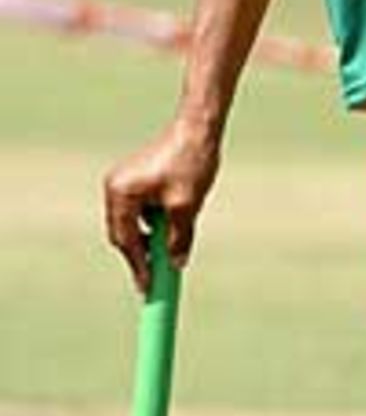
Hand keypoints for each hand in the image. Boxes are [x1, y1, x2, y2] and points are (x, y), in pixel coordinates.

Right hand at [103, 120, 221, 295]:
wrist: (198, 127)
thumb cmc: (191, 162)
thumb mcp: (186, 206)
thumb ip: (178, 238)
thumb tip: (175, 264)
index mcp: (121, 193)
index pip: (126, 240)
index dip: (138, 266)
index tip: (149, 288)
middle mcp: (116, 187)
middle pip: (124, 234)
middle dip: (142, 255)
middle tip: (156, 280)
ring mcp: (123, 181)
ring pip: (133, 223)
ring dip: (149, 239)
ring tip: (169, 253)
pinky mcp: (135, 178)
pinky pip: (139, 210)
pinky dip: (152, 223)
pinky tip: (172, 227)